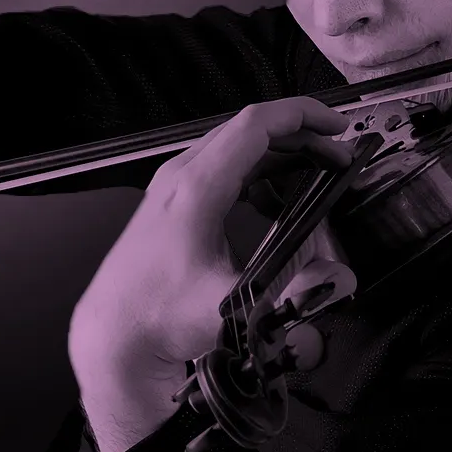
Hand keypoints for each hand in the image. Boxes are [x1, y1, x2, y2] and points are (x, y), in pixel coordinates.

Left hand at [68, 97, 354, 451]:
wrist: (115, 335)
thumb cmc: (154, 316)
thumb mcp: (233, 303)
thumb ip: (291, 288)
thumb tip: (335, 275)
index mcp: (195, 187)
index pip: (255, 125)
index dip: (301, 116)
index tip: (334, 125)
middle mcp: (181, 178)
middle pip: (250, 131)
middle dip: (300, 138)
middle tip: (336, 157)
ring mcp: (174, 188)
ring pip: (237, 149)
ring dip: (279, 157)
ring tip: (311, 180)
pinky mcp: (174, 203)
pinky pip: (224, 170)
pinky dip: (257, 176)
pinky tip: (272, 204)